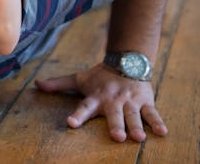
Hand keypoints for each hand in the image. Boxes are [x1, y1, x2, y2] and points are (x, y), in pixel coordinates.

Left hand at [35, 64, 167, 141]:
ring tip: (138, 138)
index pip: (84, 106)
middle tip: (117, 137)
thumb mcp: (79, 79)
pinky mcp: (145, 102)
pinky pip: (152, 113)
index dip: (77, 115)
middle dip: (116, 125)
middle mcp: (113, 100)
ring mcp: (130, 101)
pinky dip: (158, 122)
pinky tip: (162, 133)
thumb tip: (37, 85)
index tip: (70, 123)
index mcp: (96, 97)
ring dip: (136, 126)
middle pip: (113, 114)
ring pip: (134, 116)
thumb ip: (59, 84)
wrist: (126, 61)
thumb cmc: (100, 76)